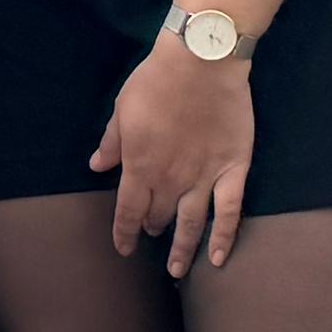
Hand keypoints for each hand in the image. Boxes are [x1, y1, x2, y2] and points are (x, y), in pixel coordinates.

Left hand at [88, 32, 253, 276]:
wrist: (201, 62)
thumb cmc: (156, 81)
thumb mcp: (122, 109)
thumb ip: (112, 143)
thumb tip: (97, 166)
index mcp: (139, 166)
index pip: (128, 211)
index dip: (123, 233)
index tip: (123, 248)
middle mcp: (170, 180)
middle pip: (159, 216)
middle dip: (153, 228)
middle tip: (153, 234)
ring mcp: (204, 178)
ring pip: (192, 223)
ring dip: (183, 248)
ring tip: (177, 269)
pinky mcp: (234, 169)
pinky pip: (230, 211)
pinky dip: (224, 237)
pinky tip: (219, 258)